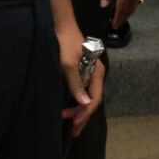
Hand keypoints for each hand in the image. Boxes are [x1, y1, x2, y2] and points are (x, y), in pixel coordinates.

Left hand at [57, 21, 103, 136]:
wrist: (61, 26)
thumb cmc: (65, 43)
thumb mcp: (68, 64)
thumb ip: (76, 84)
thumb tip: (85, 104)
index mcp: (97, 72)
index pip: (95, 98)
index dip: (85, 113)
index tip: (73, 123)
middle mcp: (96, 74)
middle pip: (92, 100)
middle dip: (83, 116)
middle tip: (73, 132)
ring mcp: (89, 74)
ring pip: (87, 97)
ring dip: (79, 111)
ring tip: (71, 125)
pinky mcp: (81, 72)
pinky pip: (81, 91)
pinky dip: (76, 103)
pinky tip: (70, 110)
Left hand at [100, 0, 144, 28]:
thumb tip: (104, 5)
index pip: (121, 9)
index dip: (117, 18)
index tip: (114, 26)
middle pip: (130, 9)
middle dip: (123, 18)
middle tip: (117, 24)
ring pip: (134, 5)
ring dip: (128, 12)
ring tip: (121, 17)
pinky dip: (132, 5)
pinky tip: (129, 6)